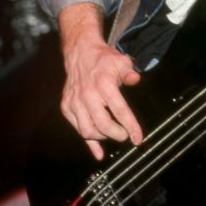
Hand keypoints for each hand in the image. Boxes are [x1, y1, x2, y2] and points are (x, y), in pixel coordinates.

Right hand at [58, 4, 143, 160]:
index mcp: (104, 84)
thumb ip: (130, 73)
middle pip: (103, 125)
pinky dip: (88, 143)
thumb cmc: (103, 59)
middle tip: (125, 135)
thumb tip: (136, 80)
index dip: (130, 126)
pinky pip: (77, 129)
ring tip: (113, 134)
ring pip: (87, 131)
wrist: (80, 53)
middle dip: (117, 134)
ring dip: (103, 137)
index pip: (119, 110)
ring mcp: (75, 102)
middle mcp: (88, 95)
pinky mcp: (67, 107)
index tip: (138, 138)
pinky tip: (98, 153)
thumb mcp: (121, 61)